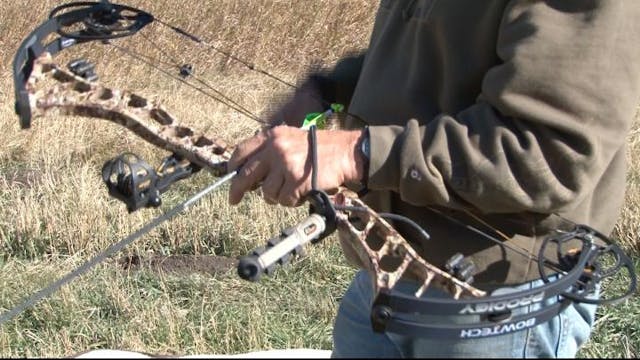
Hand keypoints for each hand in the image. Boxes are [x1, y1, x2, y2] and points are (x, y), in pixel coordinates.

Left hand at [228, 125, 365, 205]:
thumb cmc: (318, 147)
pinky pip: (284, 200)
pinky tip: (300, 193)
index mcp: (271, 137)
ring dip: (275, 196)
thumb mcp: (289, 138)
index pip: (241, 152)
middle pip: (246, 175)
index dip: (232, 167)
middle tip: (234, 199)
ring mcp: (285, 166)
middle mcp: (275, 149)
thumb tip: (249, 173)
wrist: (343, 152)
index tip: (230, 176)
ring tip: (289, 189)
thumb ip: (269, 151)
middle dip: (237, 190)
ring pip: (267, 193)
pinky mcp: (296, 182)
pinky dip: (291, 201)